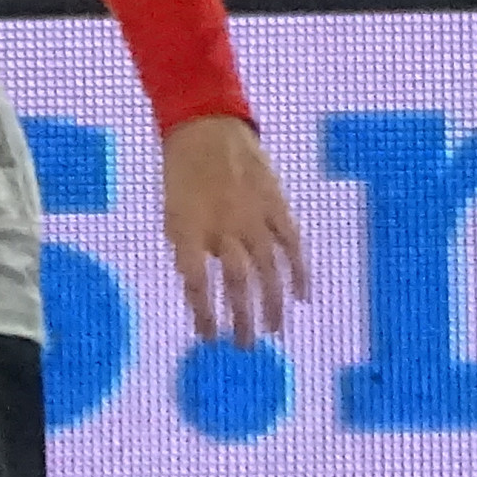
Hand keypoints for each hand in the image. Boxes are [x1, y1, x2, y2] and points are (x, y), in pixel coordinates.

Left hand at [162, 112, 308, 347]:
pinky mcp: (276, 205)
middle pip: (236, 283)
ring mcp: (253, 217)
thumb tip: (203, 289)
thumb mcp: (173, 215)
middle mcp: (223, 227)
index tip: (210, 338)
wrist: (207, 130)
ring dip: (271, 304)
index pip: (197, 283)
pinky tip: (303, 296)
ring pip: (267, 270)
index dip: (204, 314)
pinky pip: (291, 244)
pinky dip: (299, 272)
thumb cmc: (184, 178)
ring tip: (273, 330)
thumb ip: (189, 250)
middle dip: (242, 318)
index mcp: (190, 230)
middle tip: (245, 346)